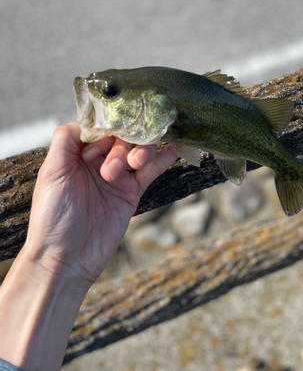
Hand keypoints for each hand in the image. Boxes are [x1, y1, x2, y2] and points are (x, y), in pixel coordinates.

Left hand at [26, 122, 177, 288]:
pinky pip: (151, 171)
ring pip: (138, 150)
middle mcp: (98, 161)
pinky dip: (164, 158)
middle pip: (121, 137)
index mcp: (77, 154)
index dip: (108, 128)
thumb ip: (65, 140)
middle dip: (123, 146)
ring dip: (141, 150)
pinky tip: (175, 147)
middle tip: (114, 169)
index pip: (101, 127)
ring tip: (134, 165)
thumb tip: (88, 117)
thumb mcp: (51, 172)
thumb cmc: (52, 216)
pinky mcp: (132, 193)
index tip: (113, 134)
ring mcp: (117, 177)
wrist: (65, 259)